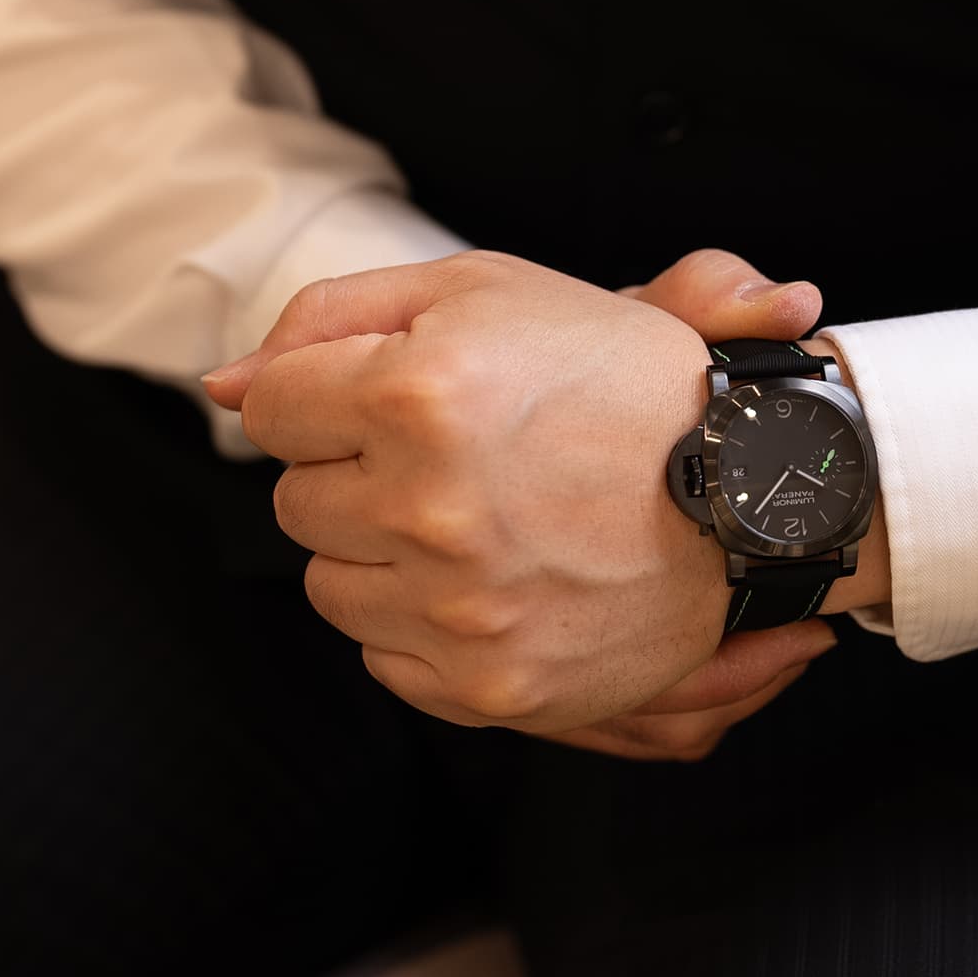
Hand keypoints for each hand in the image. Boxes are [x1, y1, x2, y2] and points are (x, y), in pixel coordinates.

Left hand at [202, 249, 883, 755]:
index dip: (332, 395)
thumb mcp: (484, 291)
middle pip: (295, 501)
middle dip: (358, 472)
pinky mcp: (488, 685)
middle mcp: (430, 507)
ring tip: (484, 517)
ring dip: (386, 550)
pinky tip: (500, 576)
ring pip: (332, 584)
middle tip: (455, 455)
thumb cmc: (619, 375)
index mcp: (419, 393)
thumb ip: (332, 320)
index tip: (395, 401)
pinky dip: (425, 620)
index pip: (271, 409)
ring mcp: (459, 608)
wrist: (755, 483)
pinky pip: (385, 656)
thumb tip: (221, 386)